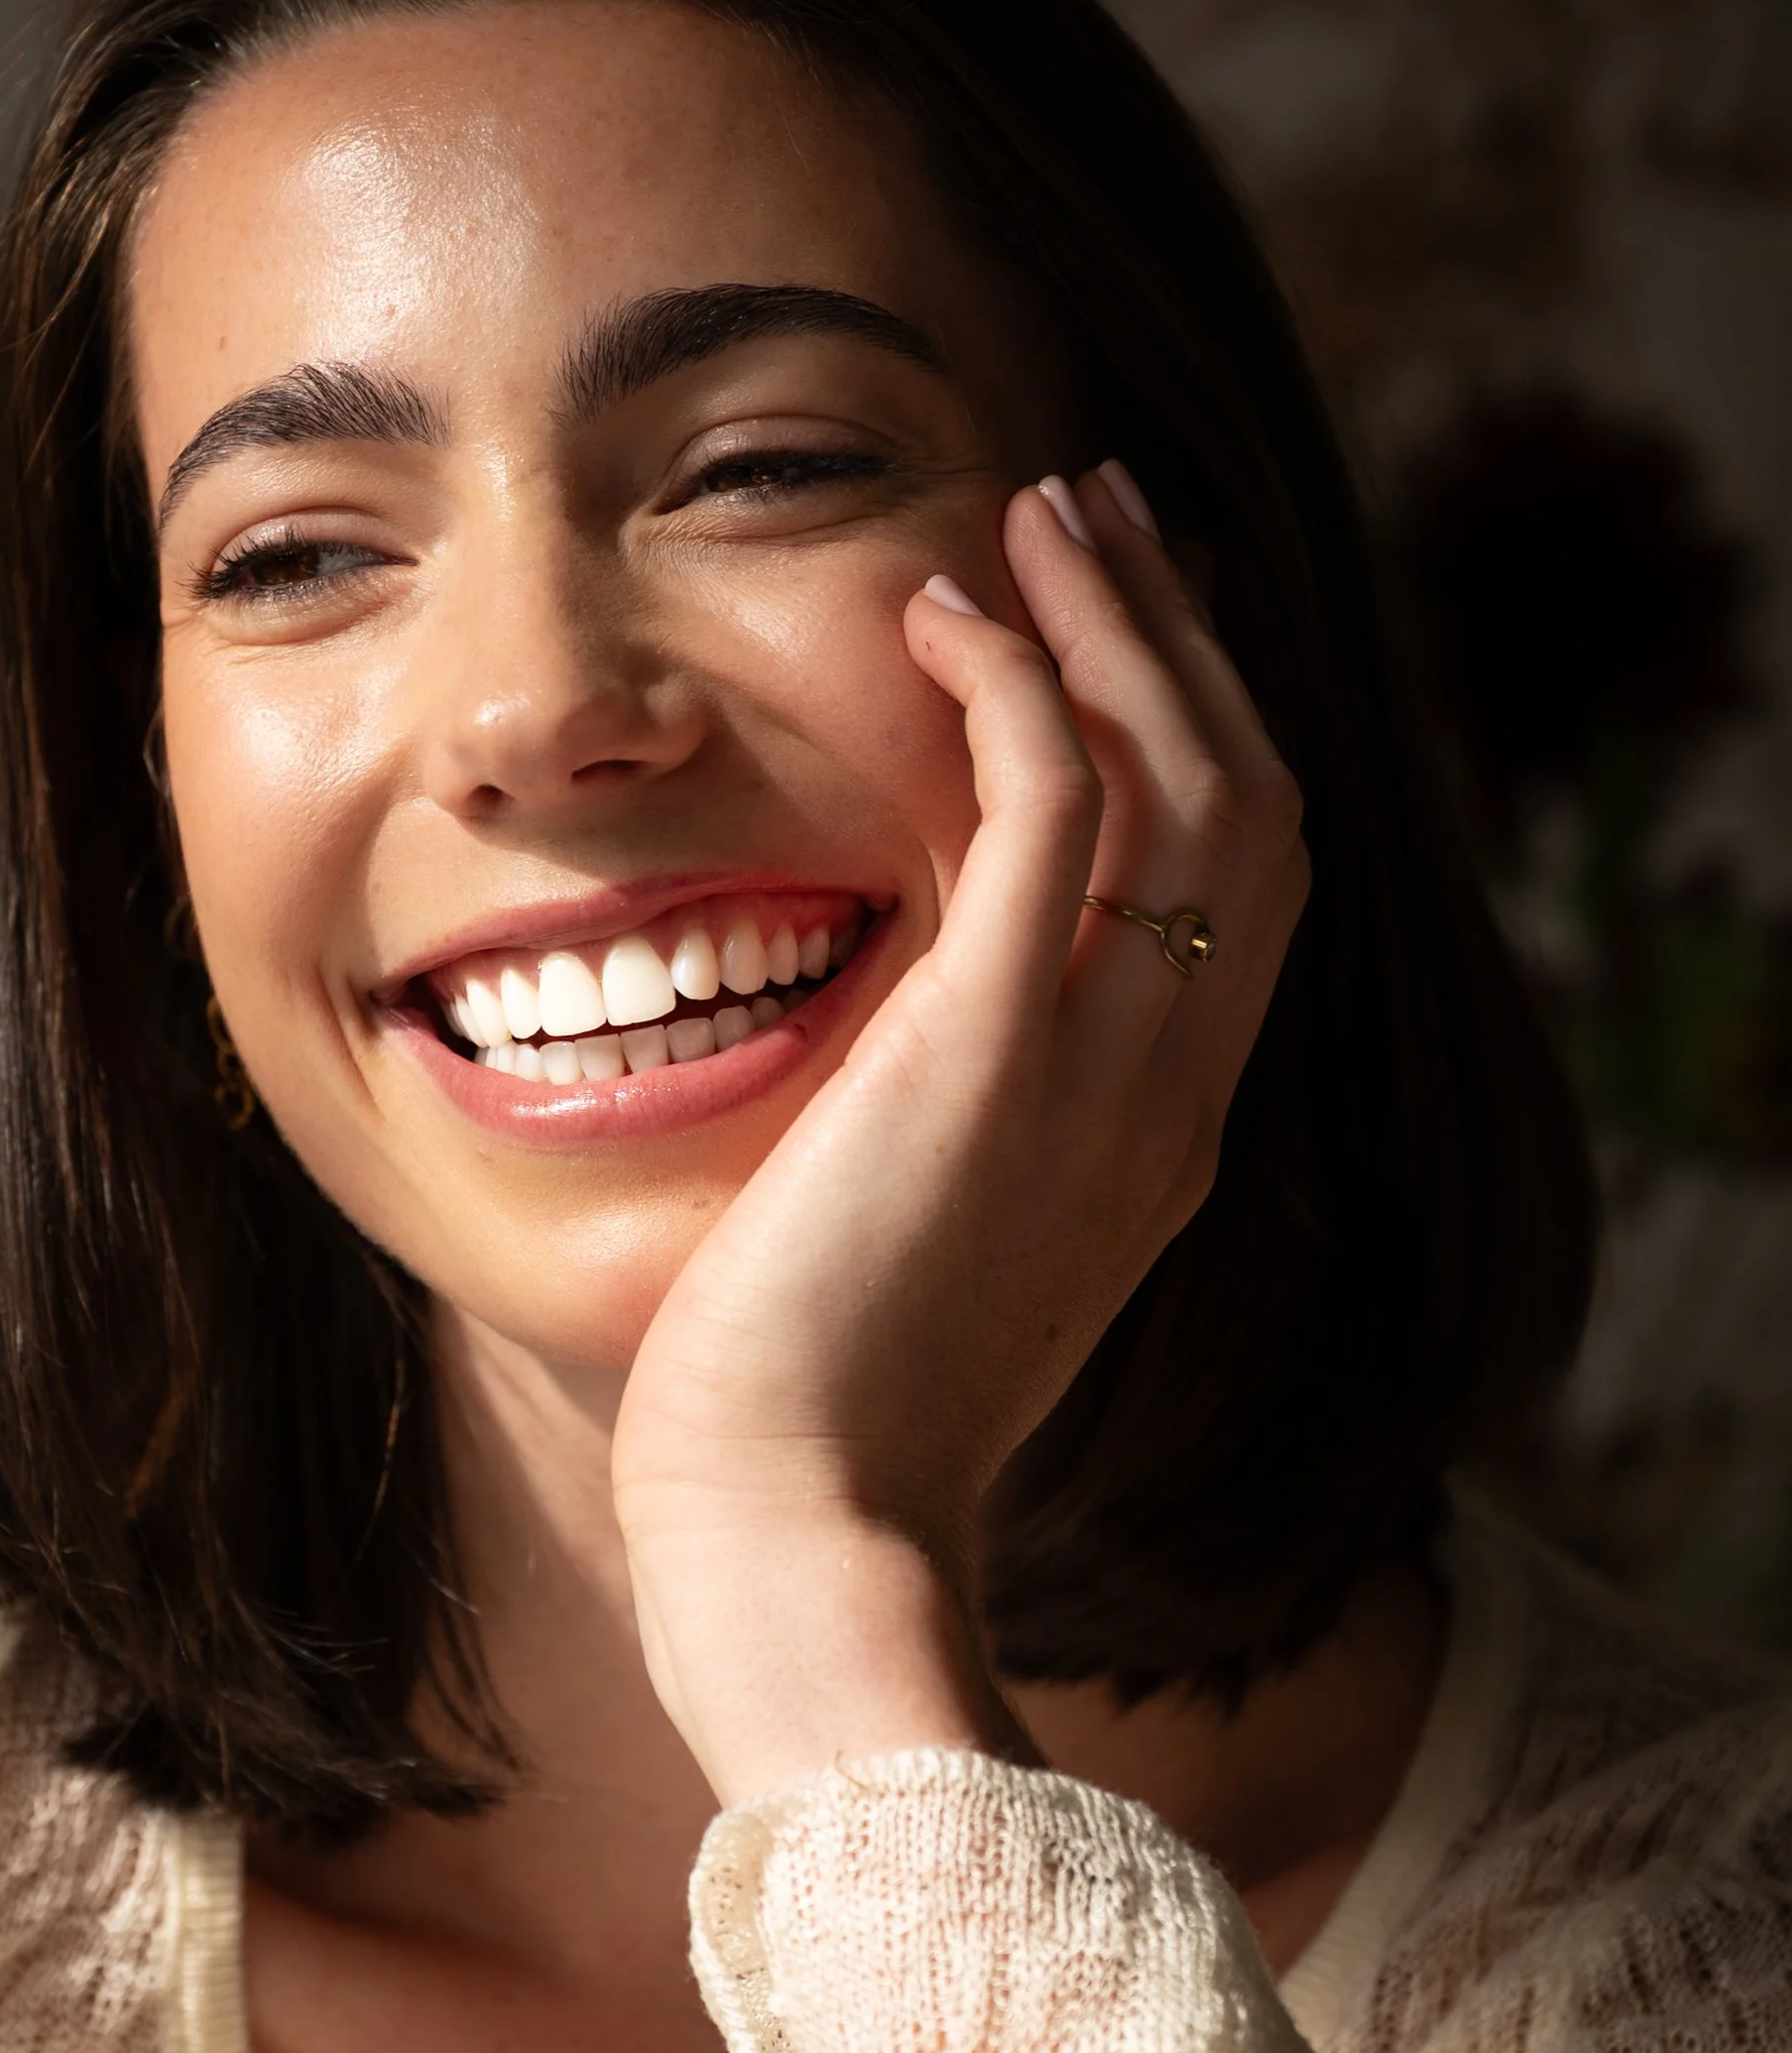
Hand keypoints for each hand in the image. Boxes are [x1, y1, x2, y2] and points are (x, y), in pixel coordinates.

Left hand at [610, 465, 1308, 1805]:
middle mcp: (1171, 1096)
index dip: (1196, 736)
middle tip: (1098, 517)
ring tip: (1042, 511)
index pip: (1235, 893)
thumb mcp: (912, 1258)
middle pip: (1255, 807)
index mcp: (1158, 1142)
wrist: (797, 1540)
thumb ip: (941, 1142)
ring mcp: (1109, 1076)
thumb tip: (874, 1063)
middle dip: (1186, 641)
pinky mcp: (997, 1056)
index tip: (1117, 629)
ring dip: (1126, 622)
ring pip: (1196, 779)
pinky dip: (1023, 685)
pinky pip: (1062, 807)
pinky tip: (947, 616)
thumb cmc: (806, 1429)